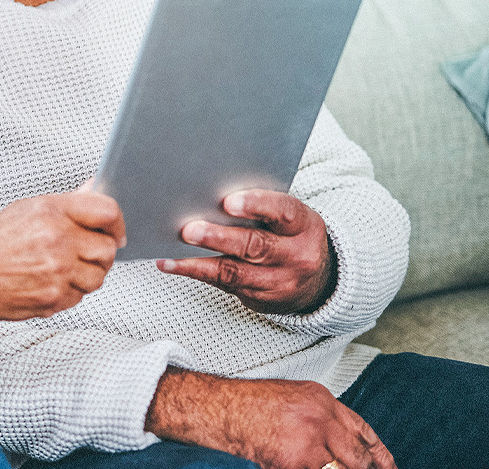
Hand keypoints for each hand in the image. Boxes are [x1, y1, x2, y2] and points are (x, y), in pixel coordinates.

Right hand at [0, 192, 123, 320]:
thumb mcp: (31, 208)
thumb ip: (69, 202)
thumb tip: (94, 188)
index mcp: (53, 212)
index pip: (107, 212)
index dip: (117, 223)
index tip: (115, 231)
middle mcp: (58, 241)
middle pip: (108, 249)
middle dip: (101, 252)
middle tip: (85, 252)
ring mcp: (58, 272)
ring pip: (98, 276)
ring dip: (87, 274)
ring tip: (64, 268)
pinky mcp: (55, 298)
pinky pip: (81, 296)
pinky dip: (71, 291)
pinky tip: (52, 281)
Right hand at [147, 369, 394, 468]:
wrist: (223, 408)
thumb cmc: (251, 403)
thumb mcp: (295, 398)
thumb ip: (321, 416)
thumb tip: (343, 443)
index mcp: (323, 400)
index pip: (364, 430)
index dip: (380, 454)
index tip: (389, 467)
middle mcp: (321, 418)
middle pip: (358, 456)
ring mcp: (309, 441)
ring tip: (324, 464)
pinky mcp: (295, 461)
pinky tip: (296, 466)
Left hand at [156, 190, 333, 313]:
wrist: (317, 281)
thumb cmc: (291, 236)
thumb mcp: (290, 218)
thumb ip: (261, 205)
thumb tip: (211, 188)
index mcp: (305, 226)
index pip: (284, 212)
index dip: (256, 205)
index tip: (228, 201)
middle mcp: (297, 256)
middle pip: (255, 246)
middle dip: (218, 237)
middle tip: (189, 229)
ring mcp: (279, 282)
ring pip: (235, 272)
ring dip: (198, 262)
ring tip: (171, 253)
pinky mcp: (260, 299)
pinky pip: (224, 285)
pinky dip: (196, 273)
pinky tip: (172, 264)